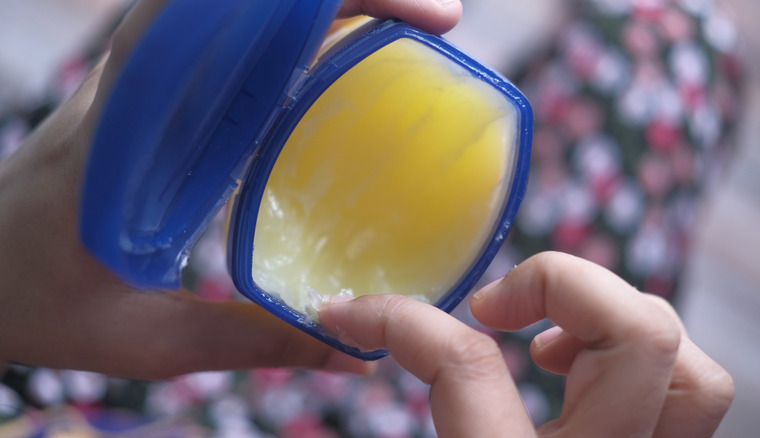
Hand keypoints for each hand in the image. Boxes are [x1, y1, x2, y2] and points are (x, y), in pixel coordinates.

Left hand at [0, 0, 461, 378]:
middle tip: (435, 20)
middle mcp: (133, 86)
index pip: (224, 22)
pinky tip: (330, 58)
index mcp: (129, 132)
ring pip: (230, 5)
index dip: (329, 1)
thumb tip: (352, 348)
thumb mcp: (144, 339)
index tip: (415, 20)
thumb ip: (251, 342)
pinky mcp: (142, 90)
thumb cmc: (31, 304)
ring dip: (319, 3)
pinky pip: (217, 35)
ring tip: (399, 29)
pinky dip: (283, 28)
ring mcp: (135, 80)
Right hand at [319, 252, 733, 436]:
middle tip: (489, 311)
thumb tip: (340, 349)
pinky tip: (575, 377)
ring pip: (687, 363)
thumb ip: (418, 426)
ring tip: (543, 341)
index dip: (397, 321)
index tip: (349, 315)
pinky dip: (640, 361)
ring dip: (613, 320)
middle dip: (557, 286)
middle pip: (637, 335)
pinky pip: (687, 398)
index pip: (462, 366)